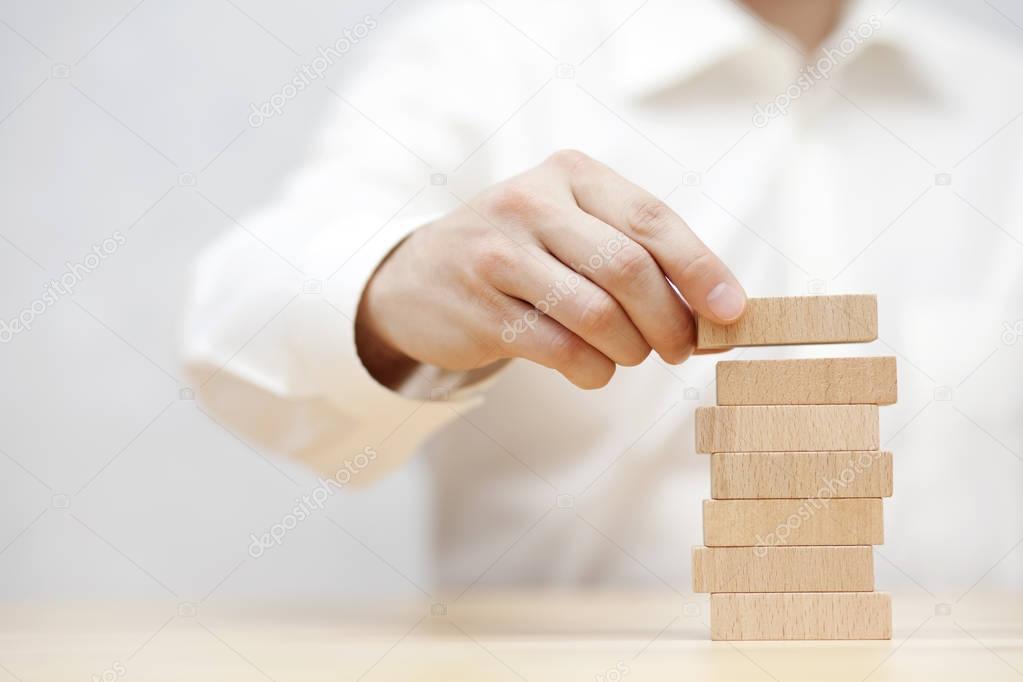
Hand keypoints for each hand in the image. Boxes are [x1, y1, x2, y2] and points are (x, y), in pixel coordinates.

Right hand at [356, 150, 745, 389]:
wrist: (421, 277)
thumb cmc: (521, 252)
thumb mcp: (572, 226)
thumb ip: (636, 251)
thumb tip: (718, 309)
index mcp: (570, 174)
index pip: (651, 220)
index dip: (700, 269)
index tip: (731, 312)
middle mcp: (531, 203)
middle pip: (628, 269)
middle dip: (669, 321)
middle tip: (680, 349)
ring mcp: (498, 255)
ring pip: (596, 315)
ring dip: (631, 350)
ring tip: (631, 355)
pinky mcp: (480, 308)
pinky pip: (561, 350)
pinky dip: (593, 371)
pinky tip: (593, 368)